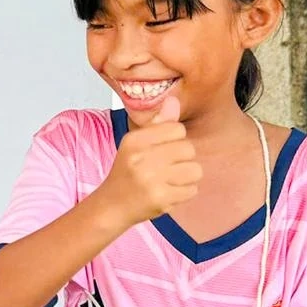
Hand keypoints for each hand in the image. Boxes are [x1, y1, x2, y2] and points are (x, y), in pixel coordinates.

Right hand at [99, 95, 200, 223]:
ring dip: (186, 177)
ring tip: (169, 181)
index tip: (162, 151)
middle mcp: (141, 157)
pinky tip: (168, 193)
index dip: (175, 140)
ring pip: (195, 170)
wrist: (112, 206)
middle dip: (183, 160)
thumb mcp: (136, 144)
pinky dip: (184, 193)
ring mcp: (151, 179)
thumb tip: (173, 100)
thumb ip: (158, 123)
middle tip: (166, 169)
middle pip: (189, 148)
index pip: (177, 129)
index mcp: (135, 140)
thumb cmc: (127, 173)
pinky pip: (192, 190)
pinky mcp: (160, 198)